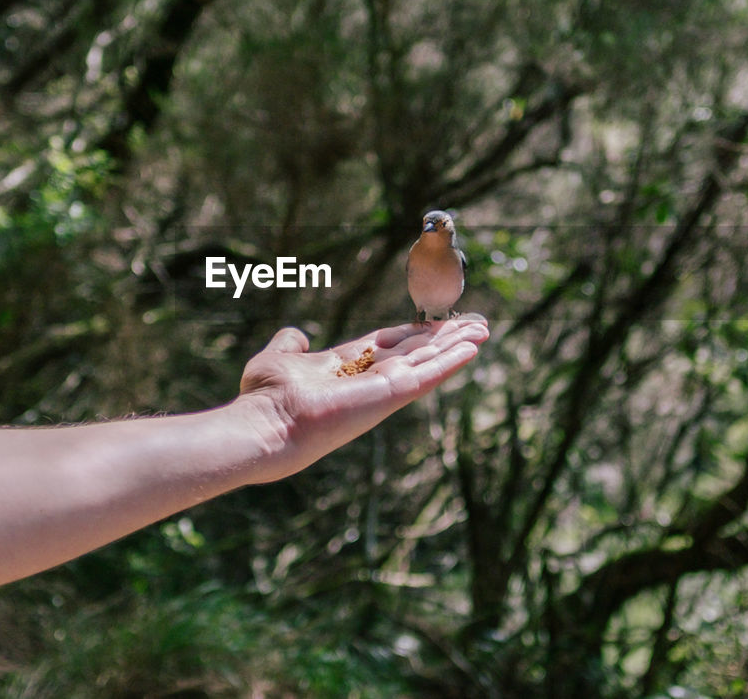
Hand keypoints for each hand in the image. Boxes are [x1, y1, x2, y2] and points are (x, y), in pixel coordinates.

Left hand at [235, 315, 488, 481]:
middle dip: (443, 338)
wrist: (265, 425)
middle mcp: (369, 380)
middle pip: (415, 352)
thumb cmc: (265, 399)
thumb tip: (297, 334)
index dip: (413, 333)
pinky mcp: (390, 395)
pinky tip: (472, 347)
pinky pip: (427, 374)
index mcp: (346, 369)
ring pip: (427, 362)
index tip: (435, 323)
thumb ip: (289, 345)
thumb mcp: (277, 359)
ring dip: (455, 345)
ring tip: (482, 330)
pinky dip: (451, 360)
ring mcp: (381, 389)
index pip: (388, 346)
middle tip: (473, 324)